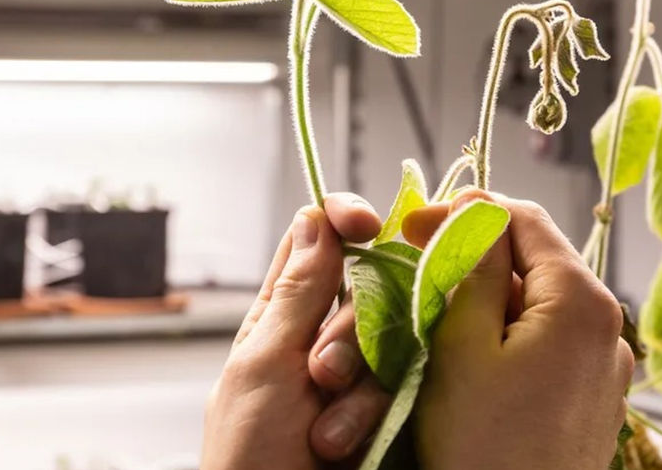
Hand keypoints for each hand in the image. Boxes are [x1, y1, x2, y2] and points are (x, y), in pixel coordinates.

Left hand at [203, 193, 389, 469]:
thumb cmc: (249, 456)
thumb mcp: (263, 365)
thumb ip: (298, 291)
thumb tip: (315, 217)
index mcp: (282, 312)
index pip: (319, 237)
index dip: (344, 218)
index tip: (367, 224)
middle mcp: (327, 332)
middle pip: (367, 284)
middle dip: (349, 332)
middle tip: (320, 376)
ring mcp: (364, 368)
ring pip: (395, 332)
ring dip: (361, 386)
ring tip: (327, 433)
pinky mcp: (395, 400)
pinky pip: (412, 375)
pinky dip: (380, 410)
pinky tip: (352, 444)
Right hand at [408, 191, 634, 469]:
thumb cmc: (483, 445)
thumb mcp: (463, 345)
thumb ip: (475, 266)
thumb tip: (476, 206)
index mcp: (582, 300)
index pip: (523, 219)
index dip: (465, 212)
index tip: (413, 226)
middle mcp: (608, 324)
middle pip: (535, 258)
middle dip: (475, 253)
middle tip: (417, 265)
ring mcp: (605, 362)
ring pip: (540, 299)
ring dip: (489, 293)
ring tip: (437, 312)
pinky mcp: (593, 392)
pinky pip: (550, 337)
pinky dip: (510, 329)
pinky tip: (471, 350)